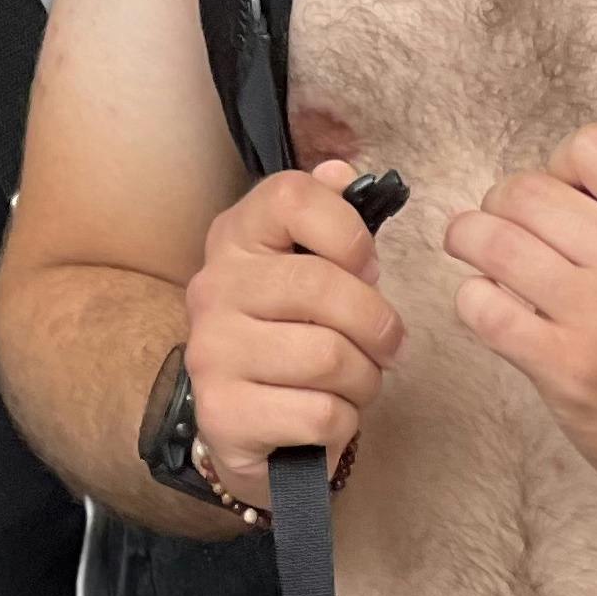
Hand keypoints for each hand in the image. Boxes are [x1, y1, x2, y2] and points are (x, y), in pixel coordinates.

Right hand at [184, 159, 408, 503]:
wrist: (244, 424)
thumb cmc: (290, 336)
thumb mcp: (307, 272)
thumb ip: (327, 220)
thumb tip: (340, 171)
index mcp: (236, 237)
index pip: (292, 196)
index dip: (347, 230)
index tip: (366, 266)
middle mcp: (212, 285)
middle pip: (321, 285)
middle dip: (376, 325)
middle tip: (386, 345)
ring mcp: (211, 350)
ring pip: (328, 356)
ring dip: (364, 380)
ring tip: (352, 382)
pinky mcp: (222, 414)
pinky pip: (320, 414)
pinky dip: (343, 423)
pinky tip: (324, 417)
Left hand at [442, 122, 596, 494]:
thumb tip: (576, 160)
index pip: (592, 145)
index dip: (566, 163)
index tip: (569, 193)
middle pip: (526, 190)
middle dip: (506, 202)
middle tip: (518, 226)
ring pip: (491, 240)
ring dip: (472, 240)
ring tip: (479, 249)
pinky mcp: (564, 365)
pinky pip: (480, 304)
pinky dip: (474, 297)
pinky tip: (494, 302)